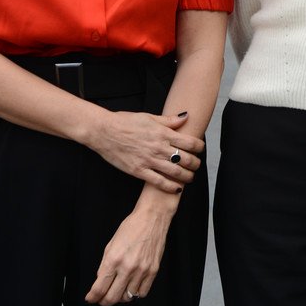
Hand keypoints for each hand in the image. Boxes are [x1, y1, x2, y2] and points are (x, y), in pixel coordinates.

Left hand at [85, 190, 179, 305]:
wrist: (152, 217)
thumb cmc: (131, 227)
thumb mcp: (111, 244)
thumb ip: (105, 264)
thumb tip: (101, 280)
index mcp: (114, 259)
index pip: (99, 288)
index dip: (92, 297)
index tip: (91, 298)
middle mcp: (127, 267)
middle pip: (112, 298)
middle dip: (104, 301)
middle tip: (102, 299)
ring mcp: (142, 270)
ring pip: (127, 297)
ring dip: (120, 297)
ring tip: (119, 289)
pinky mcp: (153, 271)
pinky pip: (142, 293)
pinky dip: (135, 294)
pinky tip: (132, 286)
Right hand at [89, 110, 203, 191]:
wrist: (105, 131)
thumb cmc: (125, 121)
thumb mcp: (149, 117)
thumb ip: (169, 120)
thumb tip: (186, 116)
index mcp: (163, 133)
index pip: (190, 142)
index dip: (200, 147)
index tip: (201, 149)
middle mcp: (158, 147)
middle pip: (186, 159)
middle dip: (195, 163)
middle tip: (197, 165)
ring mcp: (149, 160)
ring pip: (175, 172)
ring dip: (187, 176)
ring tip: (190, 177)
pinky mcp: (139, 171)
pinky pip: (159, 182)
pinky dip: (170, 187)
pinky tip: (177, 188)